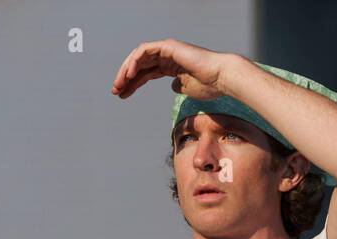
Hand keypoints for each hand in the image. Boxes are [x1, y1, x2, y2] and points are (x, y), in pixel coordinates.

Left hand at [111, 38, 231, 100]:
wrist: (220, 78)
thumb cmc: (209, 85)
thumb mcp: (188, 89)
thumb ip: (178, 86)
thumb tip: (173, 86)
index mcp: (170, 66)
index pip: (145, 73)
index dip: (132, 84)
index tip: (122, 95)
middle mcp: (167, 55)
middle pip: (139, 65)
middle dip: (125, 78)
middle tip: (115, 91)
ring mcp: (167, 49)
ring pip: (139, 56)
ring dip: (127, 70)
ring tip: (119, 84)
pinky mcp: (168, 46)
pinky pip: (145, 51)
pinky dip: (135, 61)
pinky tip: (130, 75)